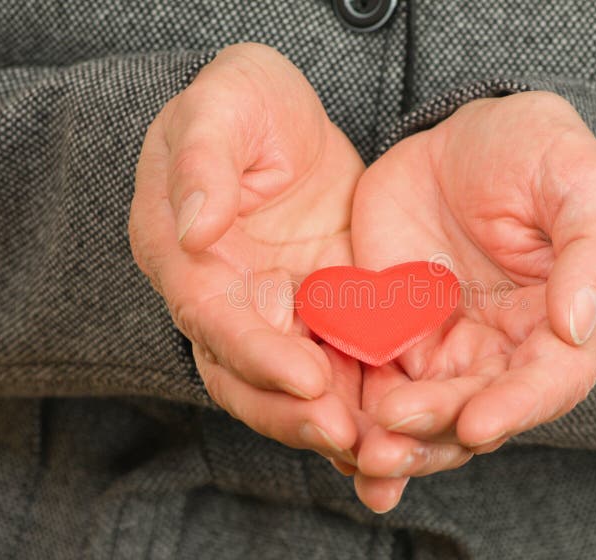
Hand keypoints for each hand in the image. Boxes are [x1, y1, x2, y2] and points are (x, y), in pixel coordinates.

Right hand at [129, 43, 365, 466]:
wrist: (286, 119)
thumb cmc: (243, 102)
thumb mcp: (222, 106)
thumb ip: (202, 163)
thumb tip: (195, 228)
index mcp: (188, 258)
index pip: (213, 319)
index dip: (255, 353)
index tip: (305, 379)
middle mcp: (229, 301)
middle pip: (250, 377)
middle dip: (296, 414)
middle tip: (348, 440)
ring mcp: (280, 314)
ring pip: (299, 388)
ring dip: (337, 428)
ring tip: (385, 460)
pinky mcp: (328, 315)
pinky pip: (345, 369)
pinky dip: (369, 408)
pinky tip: (408, 441)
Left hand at [351, 92, 595, 496]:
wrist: (459, 139)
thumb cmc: (534, 150)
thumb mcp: (577, 178)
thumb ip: (592, 248)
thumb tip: (579, 327)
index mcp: (567, 325)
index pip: (550, 382)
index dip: (515, 408)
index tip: (475, 424)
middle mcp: (511, 352)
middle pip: (478, 411)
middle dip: (436, 434)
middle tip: (388, 444)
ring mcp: (451, 349)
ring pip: (426, 414)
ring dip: (396, 441)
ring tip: (360, 455)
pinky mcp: (398, 337)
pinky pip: (376, 382)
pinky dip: (355, 412)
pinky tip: (328, 429)